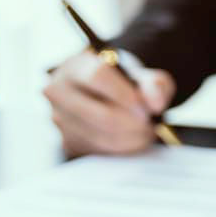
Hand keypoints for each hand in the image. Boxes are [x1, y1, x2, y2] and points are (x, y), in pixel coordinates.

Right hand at [43, 49, 175, 155]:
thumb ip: (154, 85)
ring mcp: (60, 119)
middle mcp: (59, 91)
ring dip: (131, 139)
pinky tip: (134, 139)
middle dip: (133, 124)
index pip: (97, 77)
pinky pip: (98, 150)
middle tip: (151, 125)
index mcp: (76, 66)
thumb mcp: (142, 75)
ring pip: (100, 136)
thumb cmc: (123, 82)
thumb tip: (156, 105)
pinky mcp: (67, 142)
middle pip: (99, 114)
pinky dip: (122, 148)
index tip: (145, 109)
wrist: (102, 94)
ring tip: (147, 132)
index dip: (124, 94)